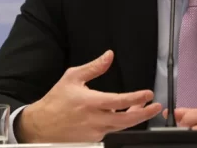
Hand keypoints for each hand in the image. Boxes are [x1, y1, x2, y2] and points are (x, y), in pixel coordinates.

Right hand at [17, 50, 162, 142]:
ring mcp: (94, 132)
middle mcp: (94, 120)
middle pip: (126, 121)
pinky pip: (111, 131)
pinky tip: (122, 115)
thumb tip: (109, 56)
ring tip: (142, 108)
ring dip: (134, 118)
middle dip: (144, 114)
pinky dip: (120, 123)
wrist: (41, 125)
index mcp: (90, 102)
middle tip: (156, 107)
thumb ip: (94, 67)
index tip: (148, 94)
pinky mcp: (93, 140)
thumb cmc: (56, 100)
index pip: (119, 102)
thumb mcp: (73, 77)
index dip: (137, 98)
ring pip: (121, 127)